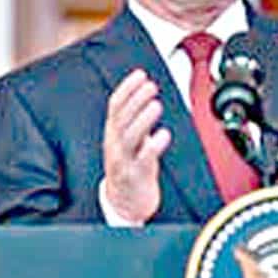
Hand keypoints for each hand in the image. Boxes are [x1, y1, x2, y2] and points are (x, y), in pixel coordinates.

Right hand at [103, 69, 171, 222]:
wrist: (125, 203)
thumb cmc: (131, 167)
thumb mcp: (130, 140)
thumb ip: (137, 118)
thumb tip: (147, 92)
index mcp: (114, 133)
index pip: (115, 106)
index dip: (127, 89)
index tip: (140, 74)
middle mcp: (116, 145)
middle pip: (121, 119)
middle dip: (135, 100)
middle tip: (150, 86)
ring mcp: (124, 161)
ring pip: (129, 138)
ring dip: (143, 119)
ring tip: (156, 105)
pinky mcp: (136, 176)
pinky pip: (144, 160)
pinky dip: (153, 146)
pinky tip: (163, 135)